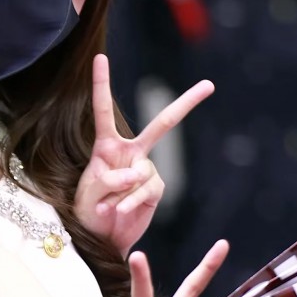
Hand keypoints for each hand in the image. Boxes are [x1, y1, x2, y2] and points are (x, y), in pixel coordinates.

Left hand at [74, 53, 213, 255]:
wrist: (100, 239)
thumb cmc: (86, 213)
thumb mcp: (87, 194)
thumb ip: (107, 180)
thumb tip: (135, 173)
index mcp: (106, 146)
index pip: (103, 110)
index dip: (102, 84)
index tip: (100, 57)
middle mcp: (131, 153)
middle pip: (162, 124)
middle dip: (187, 104)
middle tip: (210, 85)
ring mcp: (146, 171)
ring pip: (140, 172)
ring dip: (120, 192)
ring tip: (107, 207)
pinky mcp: (154, 189)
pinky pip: (146, 190)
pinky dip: (131, 202)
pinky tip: (120, 211)